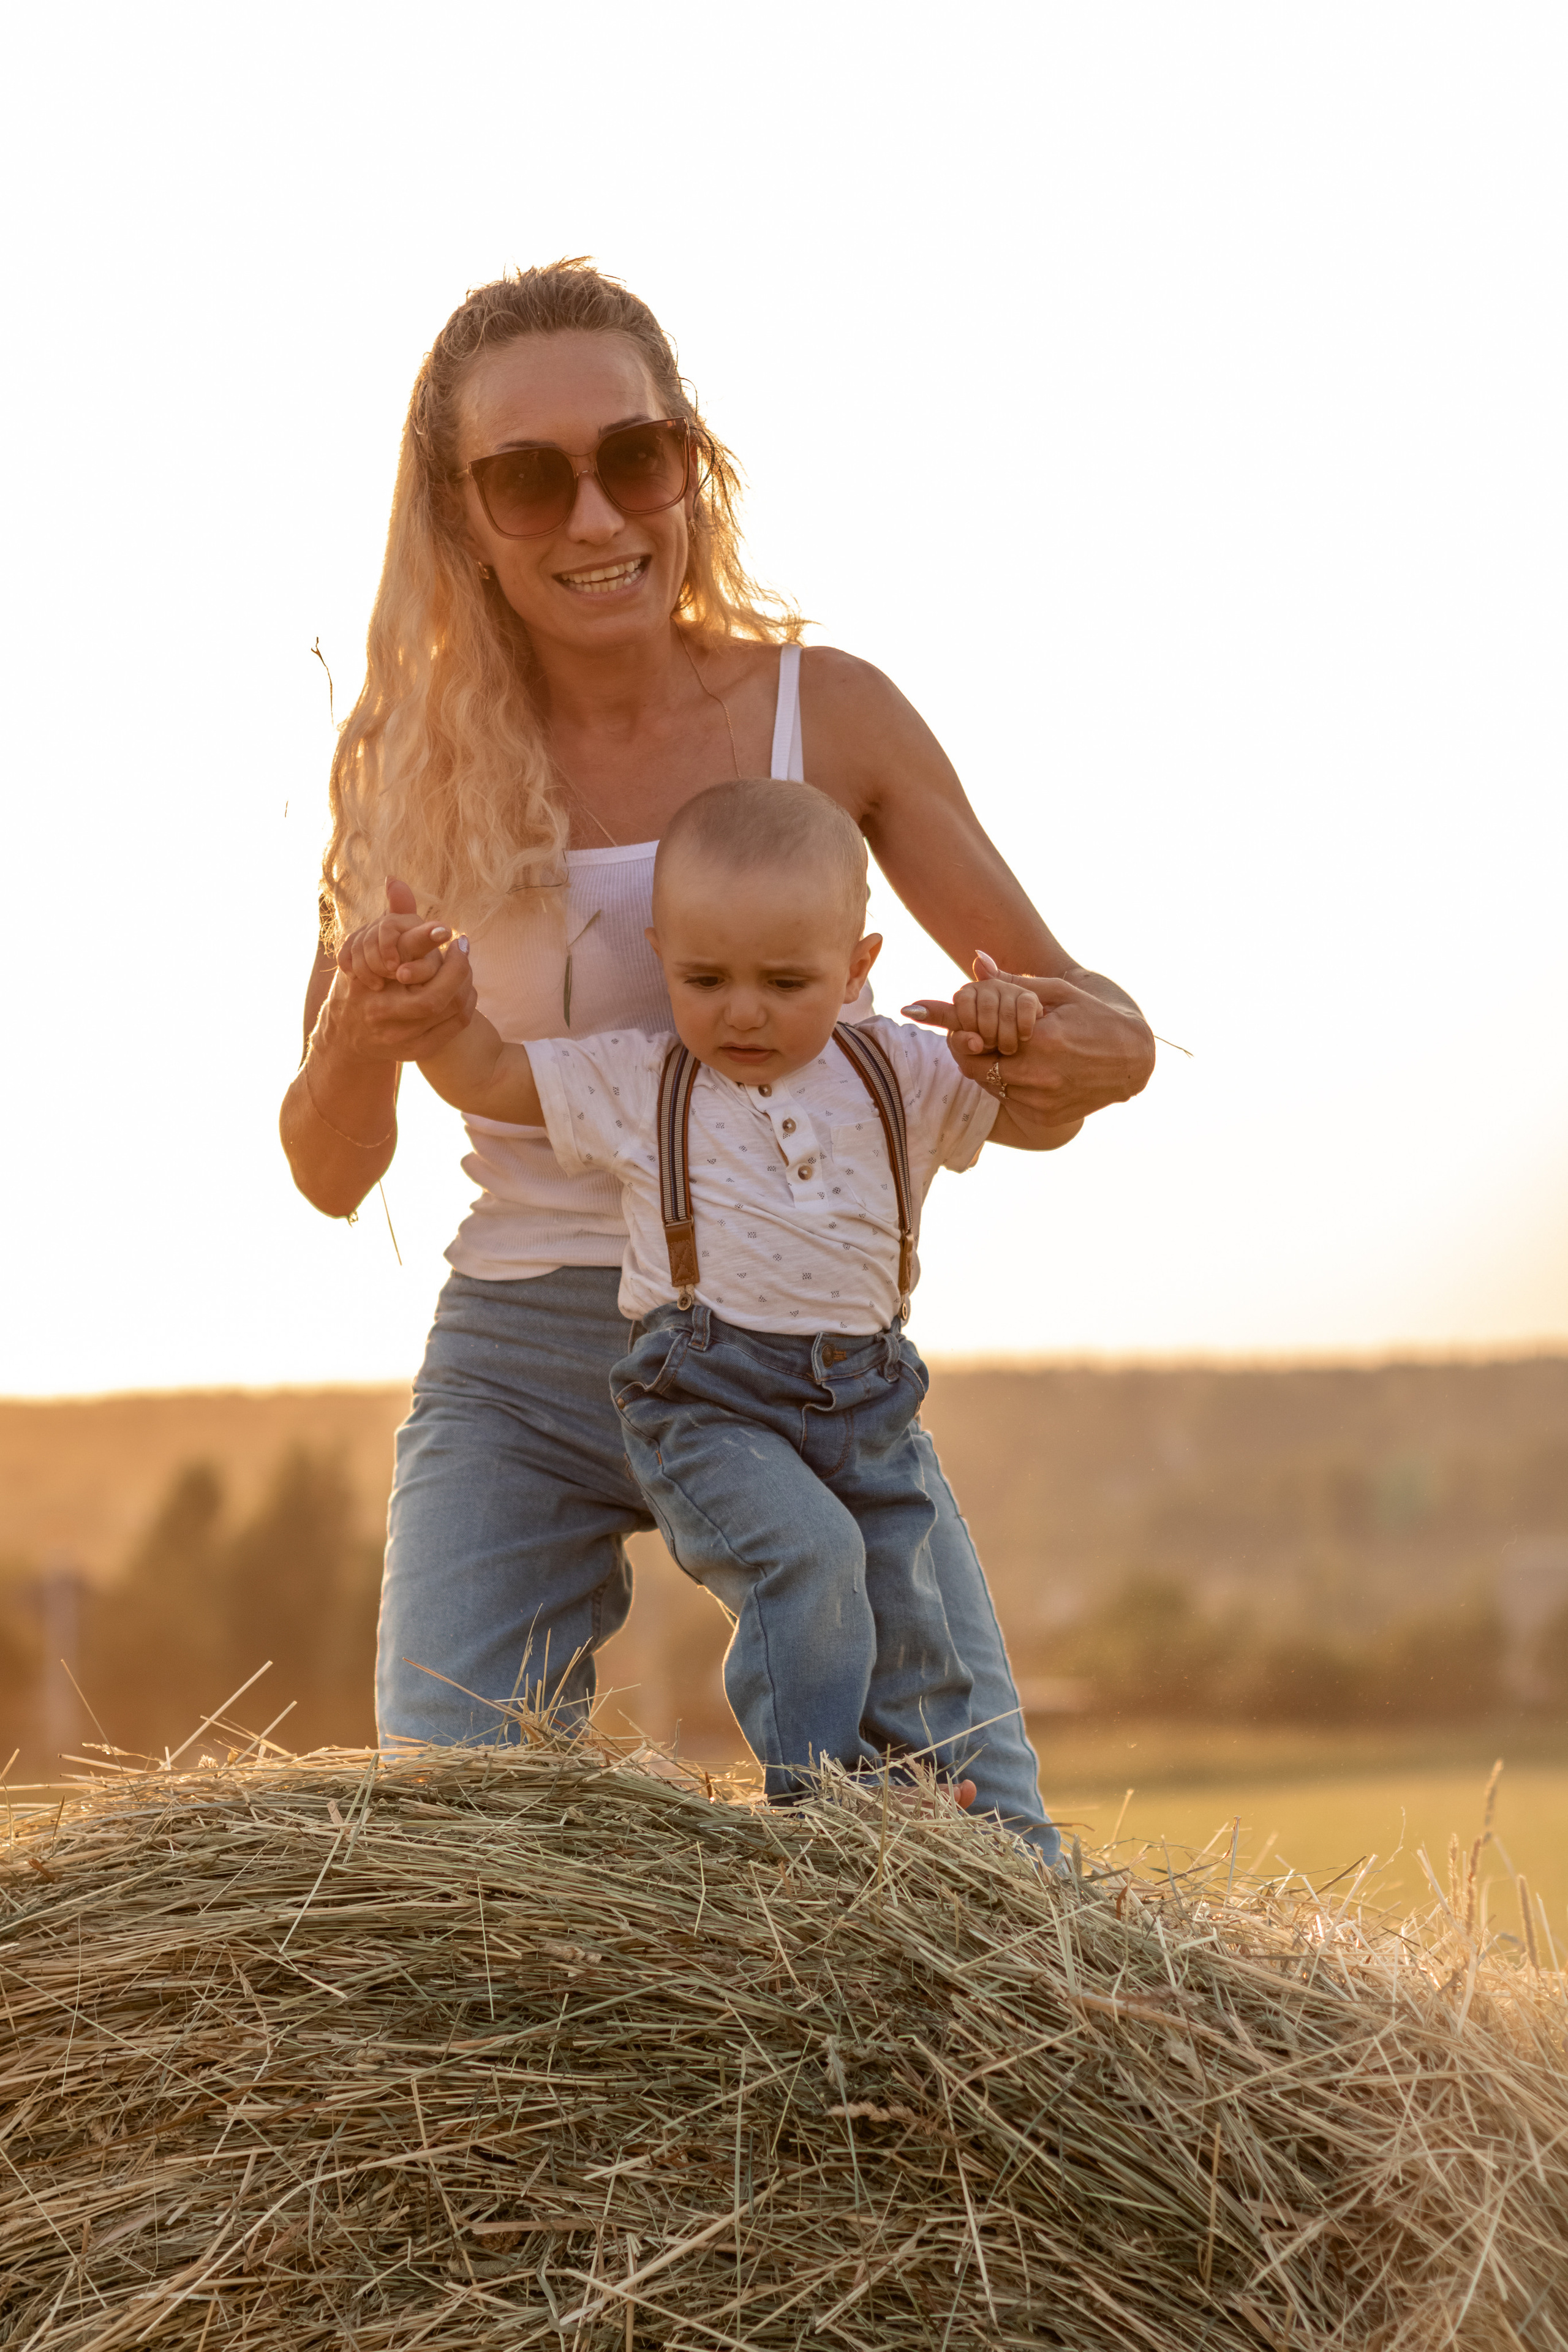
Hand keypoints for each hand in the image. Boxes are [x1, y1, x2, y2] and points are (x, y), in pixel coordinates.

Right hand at [316, 879, 476, 1066]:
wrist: (346, 1037)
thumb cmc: (359, 983)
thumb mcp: (366, 950)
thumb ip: (389, 918)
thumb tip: (396, 879)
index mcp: (370, 988)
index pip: (413, 970)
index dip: (437, 952)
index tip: (450, 932)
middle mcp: (383, 1015)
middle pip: (437, 997)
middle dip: (458, 970)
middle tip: (463, 944)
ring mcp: (401, 1038)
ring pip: (451, 1011)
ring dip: (466, 983)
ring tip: (464, 962)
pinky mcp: (419, 1051)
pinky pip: (456, 1025)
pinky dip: (467, 1003)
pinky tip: (465, 986)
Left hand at [904, 950, 1154, 1127]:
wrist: (1133, 1060)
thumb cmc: (1094, 1017)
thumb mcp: (1057, 992)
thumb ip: (1013, 983)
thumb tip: (977, 961)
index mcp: (1041, 1040)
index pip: (973, 1038)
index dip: (950, 1025)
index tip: (920, 1010)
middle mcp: (1039, 1075)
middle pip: (973, 1066)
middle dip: (969, 1048)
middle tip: (977, 1033)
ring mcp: (1042, 1100)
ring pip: (988, 1084)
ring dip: (988, 1065)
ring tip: (1010, 1047)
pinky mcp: (1047, 1117)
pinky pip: (1008, 1099)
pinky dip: (1007, 1082)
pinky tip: (1026, 1066)